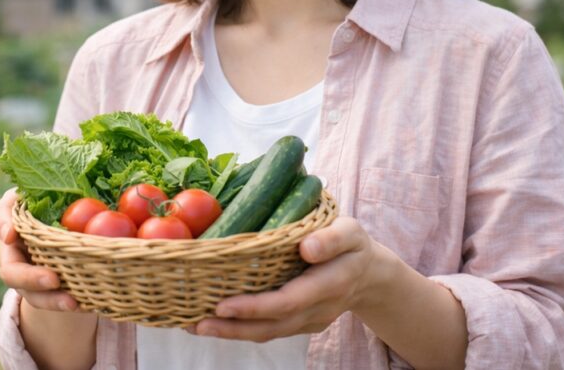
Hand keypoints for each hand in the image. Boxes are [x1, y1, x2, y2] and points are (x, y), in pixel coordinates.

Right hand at [0, 188, 79, 312]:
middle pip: (10, 270)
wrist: (62, 225)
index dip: (3, 225)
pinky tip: (84, 305)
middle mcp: (12, 250)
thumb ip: (54, 184)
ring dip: (50, 300)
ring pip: (30, 293)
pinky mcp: (43, 290)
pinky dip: (64, 305)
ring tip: (72, 303)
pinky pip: (50, 301)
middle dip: (30, 277)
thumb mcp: (52, 188)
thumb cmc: (55, 199)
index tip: (12, 233)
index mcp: (12, 217)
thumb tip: (85, 173)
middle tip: (53, 279)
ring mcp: (26, 274)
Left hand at [191, 217, 392, 341]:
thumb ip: (333, 238)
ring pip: (268, 333)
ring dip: (231, 333)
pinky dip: (240, 329)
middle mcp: (317, 309)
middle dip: (233, 328)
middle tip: (196, 322)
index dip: (256, 307)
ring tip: (193, 325)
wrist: (370, 275)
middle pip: (273, 326)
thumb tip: (307, 247)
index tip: (224, 305)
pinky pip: (268, 330)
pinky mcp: (300, 324)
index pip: (289, 301)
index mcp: (329, 283)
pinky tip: (213, 320)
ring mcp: (308, 321)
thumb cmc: (354, 245)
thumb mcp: (351, 231)